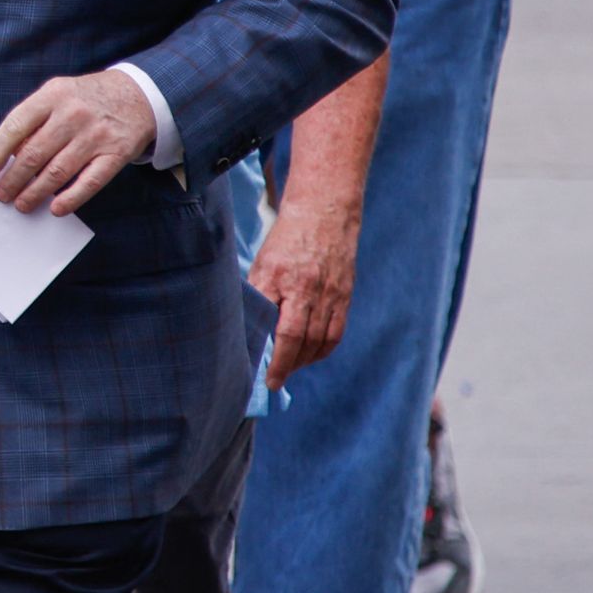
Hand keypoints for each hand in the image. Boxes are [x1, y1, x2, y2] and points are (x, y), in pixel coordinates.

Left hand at [0, 69, 155, 214]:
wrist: (138, 95)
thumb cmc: (87, 99)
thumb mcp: (58, 93)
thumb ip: (34, 118)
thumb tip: (9, 155)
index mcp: (54, 95)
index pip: (17, 125)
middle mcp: (74, 114)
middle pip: (34, 154)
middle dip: (13, 179)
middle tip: (2, 194)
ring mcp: (96, 135)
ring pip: (58, 172)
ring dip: (35, 193)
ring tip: (22, 204)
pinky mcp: (116, 154)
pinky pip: (89, 182)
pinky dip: (70, 199)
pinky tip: (56, 209)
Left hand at [250, 195, 359, 386]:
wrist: (325, 212)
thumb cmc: (286, 239)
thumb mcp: (263, 263)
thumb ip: (258, 296)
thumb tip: (249, 331)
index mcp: (282, 280)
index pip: (280, 332)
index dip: (275, 361)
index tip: (268, 381)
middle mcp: (309, 289)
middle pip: (300, 341)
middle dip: (287, 367)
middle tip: (275, 380)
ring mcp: (331, 294)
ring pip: (320, 341)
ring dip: (303, 361)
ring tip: (289, 368)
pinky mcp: (344, 295)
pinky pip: (336, 333)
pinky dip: (322, 350)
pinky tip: (310, 355)